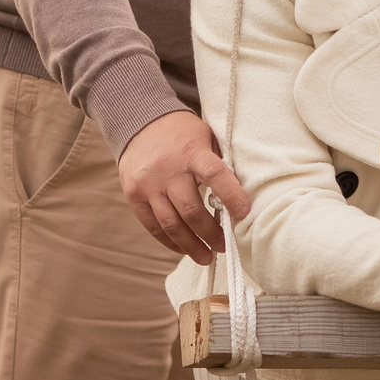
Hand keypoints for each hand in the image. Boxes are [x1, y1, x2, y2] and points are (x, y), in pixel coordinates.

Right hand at [118, 110, 249, 265]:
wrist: (139, 122)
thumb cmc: (182, 134)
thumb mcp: (205, 137)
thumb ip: (219, 163)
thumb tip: (242, 196)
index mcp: (192, 152)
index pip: (215, 174)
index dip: (231, 196)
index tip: (245, 214)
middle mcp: (168, 169)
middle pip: (191, 210)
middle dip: (211, 233)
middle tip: (225, 246)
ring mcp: (148, 184)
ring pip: (171, 224)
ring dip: (191, 246)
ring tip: (206, 256)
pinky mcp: (134, 195)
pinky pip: (153, 225)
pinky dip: (169, 241)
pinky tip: (183, 248)